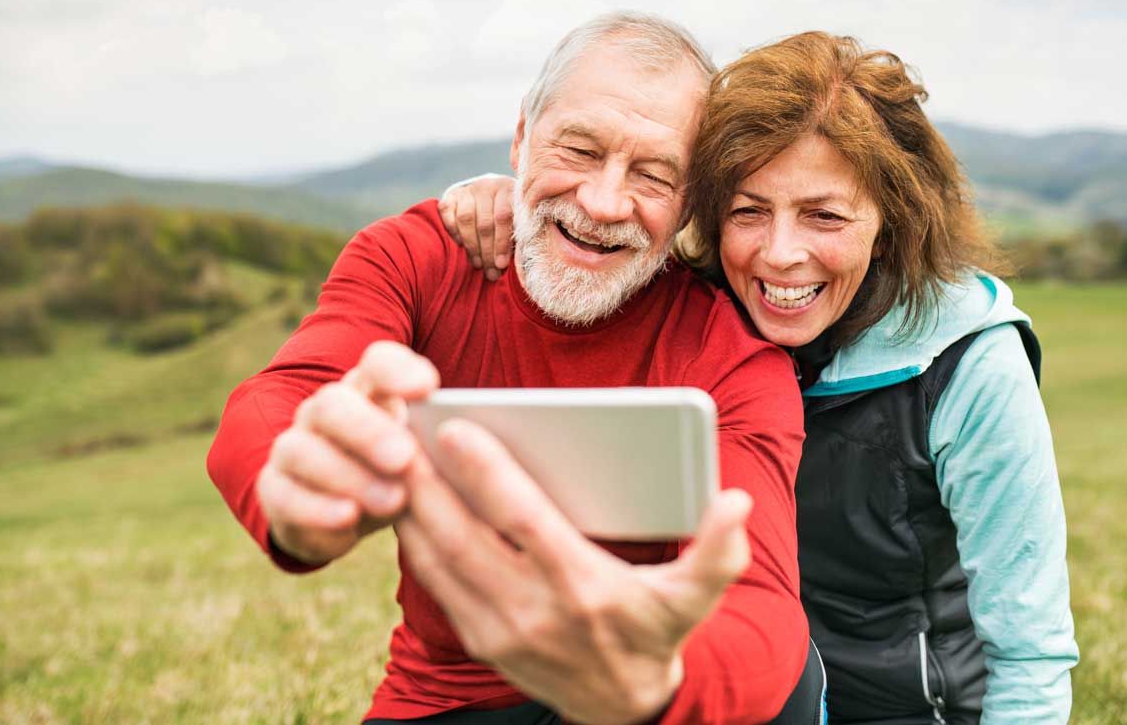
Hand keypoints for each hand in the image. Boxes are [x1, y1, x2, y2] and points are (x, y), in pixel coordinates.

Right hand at [256, 341, 438, 565]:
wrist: (343, 515)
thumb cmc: (397, 474)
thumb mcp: (423, 458)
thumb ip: (440, 445)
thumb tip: (480, 445)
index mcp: (367, 392)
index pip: (377, 363)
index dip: (398, 370)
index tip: (429, 388)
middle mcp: (324, 411)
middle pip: (334, 404)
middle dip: (368, 430)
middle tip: (405, 458)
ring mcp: (294, 447)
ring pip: (303, 449)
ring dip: (348, 475)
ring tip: (392, 500)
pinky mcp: (274, 489)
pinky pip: (284, 494)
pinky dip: (317, 508)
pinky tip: (348, 518)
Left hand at [396, 419, 752, 724]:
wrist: (623, 709)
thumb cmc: (656, 632)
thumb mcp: (694, 597)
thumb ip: (717, 550)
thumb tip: (734, 502)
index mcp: (582, 585)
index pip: (522, 520)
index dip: (486, 473)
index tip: (456, 429)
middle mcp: (532, 609)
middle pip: (462, 535)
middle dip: (426, 481)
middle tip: (400, 429)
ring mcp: (499, 628)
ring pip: (437, 558)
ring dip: (411, 507)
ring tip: (392, 454)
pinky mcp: (479, 639)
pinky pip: (433, 582)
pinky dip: (413, 539)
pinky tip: (405, 501)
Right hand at [438, 175, 516, 280]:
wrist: (492, 193)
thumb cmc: (511, 215)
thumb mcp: (520, 221)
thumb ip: (518, 236)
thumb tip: (509, 263)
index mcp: (509, 190)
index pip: (503, 218)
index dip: (502, 243)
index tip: (501, 265)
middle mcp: (489, 185)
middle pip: (485, 223)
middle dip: (487, 252)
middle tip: (490, 272)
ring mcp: (469, 188)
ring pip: (466, 219)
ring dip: (471, 246)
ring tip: (478, 264)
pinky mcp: (452, 194)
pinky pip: (447, 212)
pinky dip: (453, 230)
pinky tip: (461, 245)